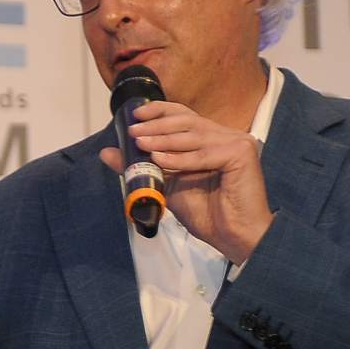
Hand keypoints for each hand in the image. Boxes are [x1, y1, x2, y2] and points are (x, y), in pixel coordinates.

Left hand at [99, 101, 274, 262]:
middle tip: (134, 131)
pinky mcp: (242, 153)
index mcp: (212, 139)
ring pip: (193, 136)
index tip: (136, 114)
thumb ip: (140, 167)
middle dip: (157, 125)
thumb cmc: (206, 214)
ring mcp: (237, 142)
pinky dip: (180, 158)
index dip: (160, 111)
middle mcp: (227, 136)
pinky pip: (204, 155)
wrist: (232, 237)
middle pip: (187, 121)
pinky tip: (159, 158)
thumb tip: (107, 153)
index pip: (184, 116)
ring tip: (140, 142)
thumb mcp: (165, 185)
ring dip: (163, 139)